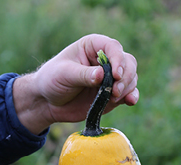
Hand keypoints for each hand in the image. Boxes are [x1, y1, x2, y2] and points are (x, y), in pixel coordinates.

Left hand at [13, 34, 138, 133]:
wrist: (48, 102)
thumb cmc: (52, 80)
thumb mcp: (64, 74)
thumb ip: (83, 75)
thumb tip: (102, 75)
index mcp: (93, 46)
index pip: (113, 47)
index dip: (118, 59)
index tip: (115, 75)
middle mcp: (106, 60)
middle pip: (127, 62)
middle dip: (125, 76)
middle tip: (115, 90)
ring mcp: (111, 77)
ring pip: (131, 77)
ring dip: (127, 88)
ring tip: (113, 97)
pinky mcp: (113, 93)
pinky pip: (129, 93)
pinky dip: (132, 96)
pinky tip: (130, 102)